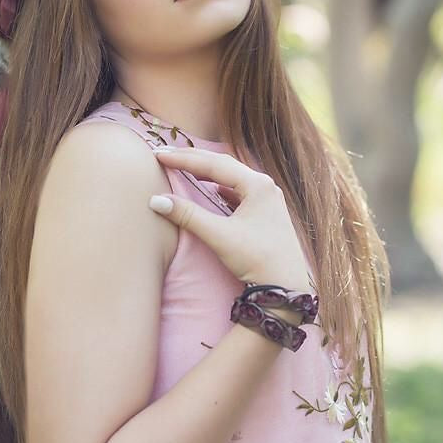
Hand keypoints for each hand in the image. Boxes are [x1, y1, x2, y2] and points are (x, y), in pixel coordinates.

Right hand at [149, 146, 309, 289]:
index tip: (158, 156)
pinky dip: (220, 187)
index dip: (183, 159)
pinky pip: (238, 191)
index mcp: (257, 185)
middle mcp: (265, 186)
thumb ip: (188, 216)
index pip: (214, 165)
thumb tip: (156, 201)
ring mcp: (268, 199)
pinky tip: (213, 190)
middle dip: (193, 160)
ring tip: (184, 166)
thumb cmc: (257, 259)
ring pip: (231, 177)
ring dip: (207, 172)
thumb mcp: (220, 236)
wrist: (287, 287)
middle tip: (165, 155)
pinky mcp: (266, 213)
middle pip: (223, 166)